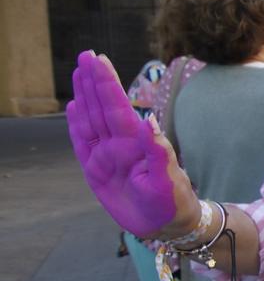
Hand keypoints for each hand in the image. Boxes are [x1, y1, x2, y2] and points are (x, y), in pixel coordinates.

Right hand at [65, 51, 198, 239]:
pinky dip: (76, 126)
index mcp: (136, 142)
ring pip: (91, 120)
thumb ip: (158, 151)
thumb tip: (149, 121)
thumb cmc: (173, 201)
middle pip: (102, 107)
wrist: (167, 225)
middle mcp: (120, 144)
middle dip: (94, 81)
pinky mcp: (96, 170)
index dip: (106, 82)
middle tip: (86, 54)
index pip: (117, 106)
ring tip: (78, 73)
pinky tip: (73, 108)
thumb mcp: (168, 180)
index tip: (98, 59)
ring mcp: (107, 155)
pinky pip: (83, 144)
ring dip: (84, 97)